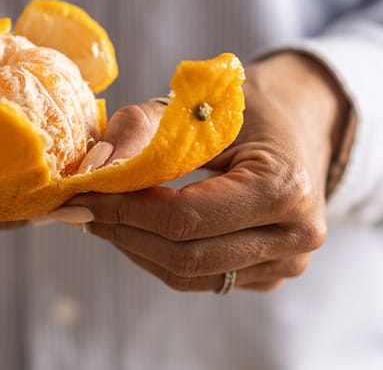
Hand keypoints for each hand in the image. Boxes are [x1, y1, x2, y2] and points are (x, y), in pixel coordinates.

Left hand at [66, 52, 349, 291]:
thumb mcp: (195, 105)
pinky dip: (158, 254)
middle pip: (184, 255)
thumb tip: (92, 168)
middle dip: (123, 231)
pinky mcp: (268, 275)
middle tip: (80, 209)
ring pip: (187, 274)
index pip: (185, 218)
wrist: (301, 120)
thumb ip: (140, 130)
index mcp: (284, 188)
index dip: (125, 211)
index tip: (81, 195)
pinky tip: (134, 227)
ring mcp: (284, 263)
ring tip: (100, 216)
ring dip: (135, 246)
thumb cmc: (247, 107)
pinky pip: (199, 277)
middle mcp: (294, 236)